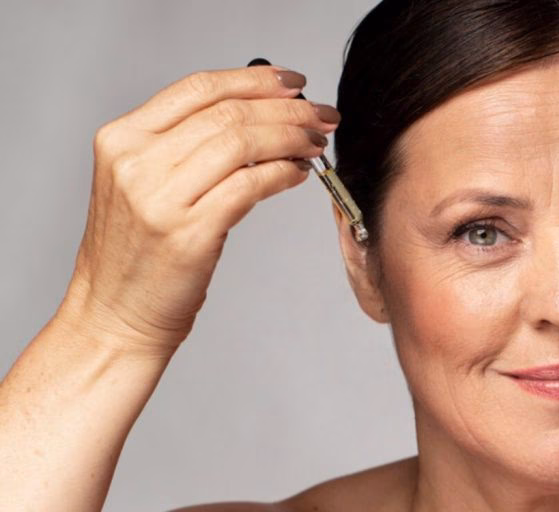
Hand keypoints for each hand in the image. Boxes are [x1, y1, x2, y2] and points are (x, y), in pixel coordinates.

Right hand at [60, 65, 339, 354]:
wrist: (113, 316)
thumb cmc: (139, 255)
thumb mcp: (143, 184)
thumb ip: (185, 145)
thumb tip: (259, 113)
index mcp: (122, 139)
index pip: (199, 88)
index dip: (254, 79)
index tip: (293, 83)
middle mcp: (135, 162)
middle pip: (228, 112)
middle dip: (287, 109)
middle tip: (322, 115)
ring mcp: (159, 198)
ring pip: (243, 142)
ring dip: (291, 138)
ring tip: (316, 144)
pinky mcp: (188, 233)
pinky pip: (250, 186)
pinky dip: (283, 174)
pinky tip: (298, 174)